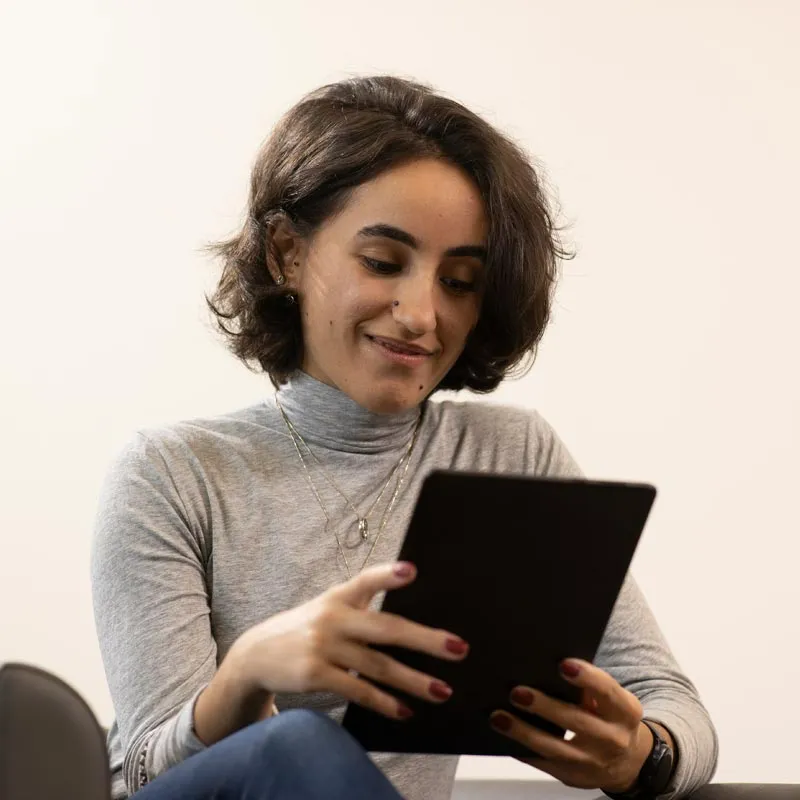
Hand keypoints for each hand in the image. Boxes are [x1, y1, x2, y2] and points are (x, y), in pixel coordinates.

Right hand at [232, 561, 468, 720]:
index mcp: (340, 596)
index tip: (411, 570)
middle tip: (458, 648)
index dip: (388, 575)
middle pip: (386, 629)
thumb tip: (407, 605)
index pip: (366, 580)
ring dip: (414, 681)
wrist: (256, 653)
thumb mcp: (329, 606)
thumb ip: (363, 602)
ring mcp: (324, 647)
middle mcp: (333, 618)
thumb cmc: (307, 627)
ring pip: (378, 666)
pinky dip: (384, 702)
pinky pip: (358, 691)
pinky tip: (405, 710)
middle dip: (425, 640)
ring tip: (443, 691)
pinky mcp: (315, 675)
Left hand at [488, 659, 653, 792]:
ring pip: (555, 748)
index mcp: (624, 711)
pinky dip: (522, 750)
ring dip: (524, 732)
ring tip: (499, 717)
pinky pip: (543, 764)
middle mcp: (612, 739)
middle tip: (517, 692)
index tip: (563, 664)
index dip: (587, 678)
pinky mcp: (573, 777)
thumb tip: (550, 662)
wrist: (626, 763)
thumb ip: (589, 684)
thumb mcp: (611, 699)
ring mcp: (592, 762)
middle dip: (544, 707)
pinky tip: (504, 738)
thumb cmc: (610, 717)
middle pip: (576, 721)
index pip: (607, 692)